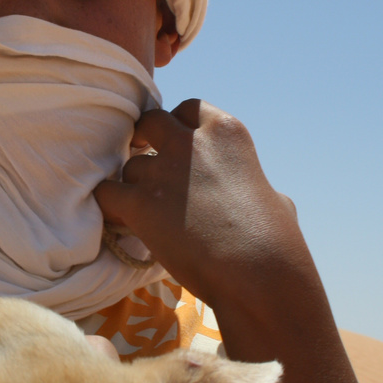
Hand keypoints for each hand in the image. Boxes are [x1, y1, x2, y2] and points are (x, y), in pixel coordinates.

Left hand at [95, 99, 306, 314]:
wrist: (259, 274)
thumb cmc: (276, 242)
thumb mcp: (273, 194)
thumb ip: (249, 182)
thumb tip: (260, 193)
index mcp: (227, 131)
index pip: (187, 109)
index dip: (176, 127)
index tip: (175, 145)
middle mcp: (191, 142)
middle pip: (150, 123)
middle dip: (144, 140)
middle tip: (145, 164)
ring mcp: (163, 170)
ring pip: (129, 166)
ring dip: (133, 185)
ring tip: (145, 212)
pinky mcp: (139, 203)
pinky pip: (106, 193)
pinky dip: (110, 207)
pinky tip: (123, 222)